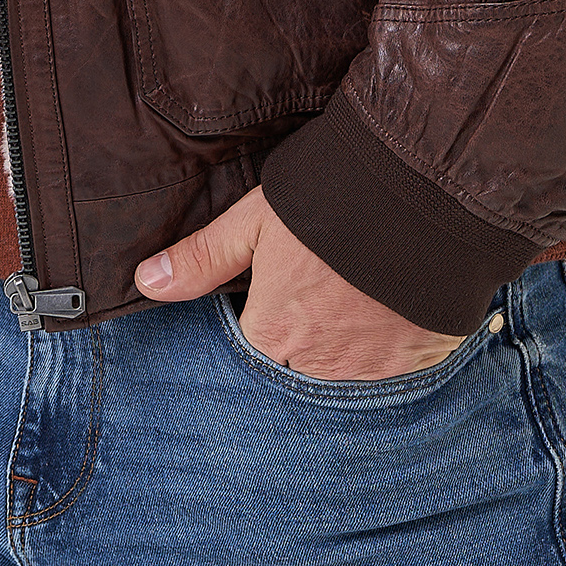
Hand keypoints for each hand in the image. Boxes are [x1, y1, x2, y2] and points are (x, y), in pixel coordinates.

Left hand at [134, 184, 468, 379]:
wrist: (419, 191)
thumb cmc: (328, 199)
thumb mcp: (255, 220)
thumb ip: (203, 258)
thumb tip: (146, 283)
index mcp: (273, 331)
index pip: (253, 350)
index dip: (265, 319)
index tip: (281, 295)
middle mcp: (318, 364)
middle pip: (299, 366)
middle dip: (306, 339)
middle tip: (324, 294)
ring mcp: (371, 369)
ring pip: (346, 373)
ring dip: (348, 347)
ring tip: (360, 299)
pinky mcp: (417, 363)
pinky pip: (393, 372)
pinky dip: (391, 347)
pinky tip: (393, 310)